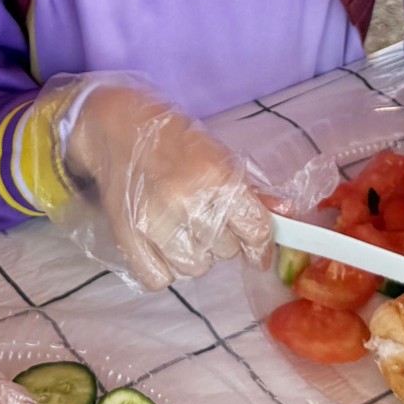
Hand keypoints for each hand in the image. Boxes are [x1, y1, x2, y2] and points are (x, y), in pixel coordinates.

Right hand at [56, 76, 272, 291]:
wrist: (117, 125)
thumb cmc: (175, 137)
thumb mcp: (220, 154)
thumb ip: (252, 191)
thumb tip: (286, 216)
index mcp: (218, 177)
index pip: (255, 230)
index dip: (262, 245)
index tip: (259, 251)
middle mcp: (189, 202)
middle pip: (227, 251)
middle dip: (223, 239)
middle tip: (206, 217)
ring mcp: (155, 222)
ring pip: (195, 268)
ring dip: (195, 254)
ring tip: (182, 229)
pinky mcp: (127, 237)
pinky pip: (158, 279)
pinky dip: (163, 268)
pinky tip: (161, 246)